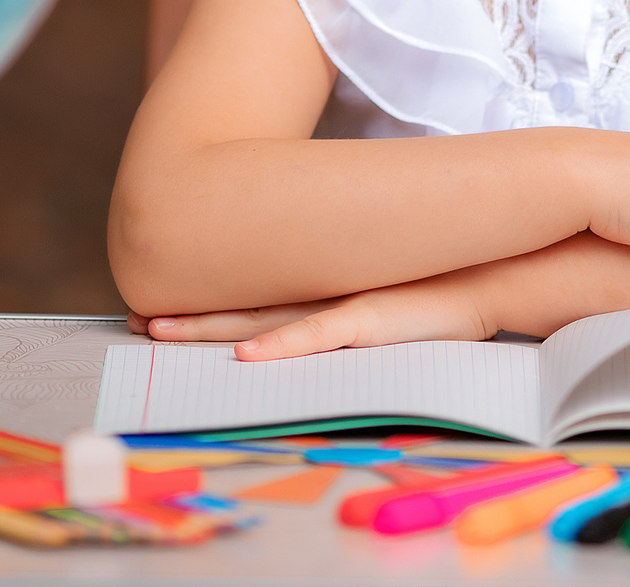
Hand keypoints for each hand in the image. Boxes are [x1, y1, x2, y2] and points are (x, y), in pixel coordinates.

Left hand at [133, 270, 493, 361]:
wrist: (491, 274)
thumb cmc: (439, 286)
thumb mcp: (380, 291)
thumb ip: (343, 299)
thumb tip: (309, 305)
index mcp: (321, 284)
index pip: (250, 296)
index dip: (203, 305)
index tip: (158, 310)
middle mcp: (322, 289)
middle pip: (241, 306)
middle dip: (187, 317)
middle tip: (138, 323)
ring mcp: (343, 302)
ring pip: (262, 319)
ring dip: (209, 328)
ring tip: (160, 332)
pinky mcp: (371, 318)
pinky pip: (317, 334)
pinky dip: (280, 346)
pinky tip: (246, 356)